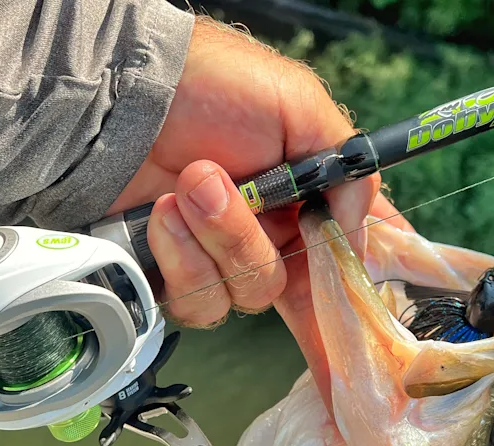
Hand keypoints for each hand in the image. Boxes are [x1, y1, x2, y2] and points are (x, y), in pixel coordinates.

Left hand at [105, 16, 413, 401]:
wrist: (124, 92)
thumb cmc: (214, 85)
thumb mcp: (299, 106)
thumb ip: (344, 171)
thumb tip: (359, 230)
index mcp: (309, 198)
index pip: (351, 252)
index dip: (362, 285)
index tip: (369, 312)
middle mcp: (273, 234)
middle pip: (299, 289)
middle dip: (258, 242)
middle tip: (235, 193)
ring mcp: (222, 257)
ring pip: (249, 294)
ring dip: (221, 239)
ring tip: (190, 186)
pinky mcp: (175, 274)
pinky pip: (197, 301)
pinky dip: (182, 258)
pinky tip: (163, 214)